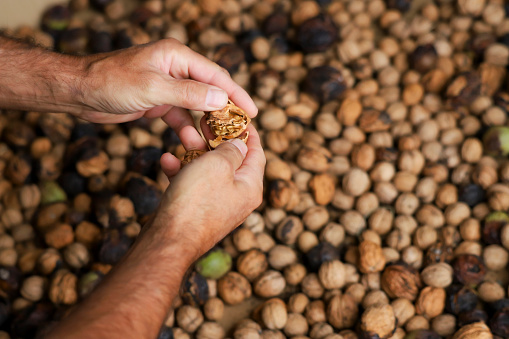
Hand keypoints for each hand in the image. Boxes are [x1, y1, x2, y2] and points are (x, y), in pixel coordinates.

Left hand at [79, 38, 256, 149]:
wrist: (79, 92)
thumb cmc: (111, 82)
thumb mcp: (152, 88)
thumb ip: (188, 93)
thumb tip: (221, 98)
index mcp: (177, 56)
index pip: (216, 75)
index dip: (236, 94)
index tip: (252, 113)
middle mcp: (175, 68)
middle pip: (209, 90)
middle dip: (224, 112)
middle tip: (239, 132)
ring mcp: (167, 85)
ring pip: (195, 107)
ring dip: (204, 126)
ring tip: (215, 145)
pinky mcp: (158, 101)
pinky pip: (179, 117)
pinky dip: (187, 130)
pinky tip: (193, 145)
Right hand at [150, 124, 264, 256]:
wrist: (169, 240)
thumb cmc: (196, 201)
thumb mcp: (218, 165)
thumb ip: (232, 151)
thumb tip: (239, 146)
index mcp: (251, 187)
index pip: (257, 153)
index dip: (249, 132)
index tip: (239, 116)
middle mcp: (238, 197)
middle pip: (231, 160)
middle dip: (215, 138)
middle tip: (204, 121)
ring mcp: (217, 205)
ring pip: (209, 170)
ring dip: (195, 151)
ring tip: (181, 133)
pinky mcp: (197, 211)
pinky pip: (193, 185)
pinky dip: (182, 171)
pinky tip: (167, 160)